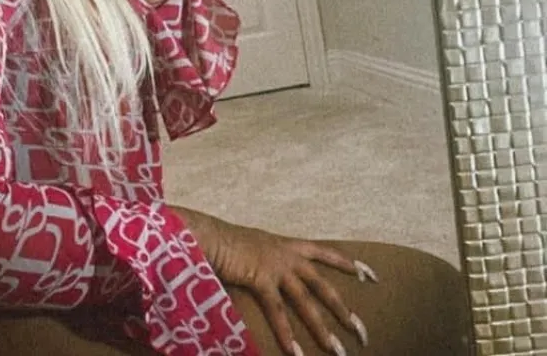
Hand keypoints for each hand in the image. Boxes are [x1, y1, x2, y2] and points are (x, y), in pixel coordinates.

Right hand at [173, 208, 375, 355]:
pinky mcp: (260, 277)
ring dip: (322, 329)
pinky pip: (277, 311)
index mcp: (286, 245)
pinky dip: (286, 333)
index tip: (370, 274)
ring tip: (337, 351)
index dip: (347, 263)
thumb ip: (266, 262)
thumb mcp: (253, 248)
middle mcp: (286, 254)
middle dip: (344, 310)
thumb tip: (271, 278)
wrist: (207, 234)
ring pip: (306, 301)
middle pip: (323, 285)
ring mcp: (275, 266)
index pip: (324, 252)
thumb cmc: (225, 242)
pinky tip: (295, 353)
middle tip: (363, 332)